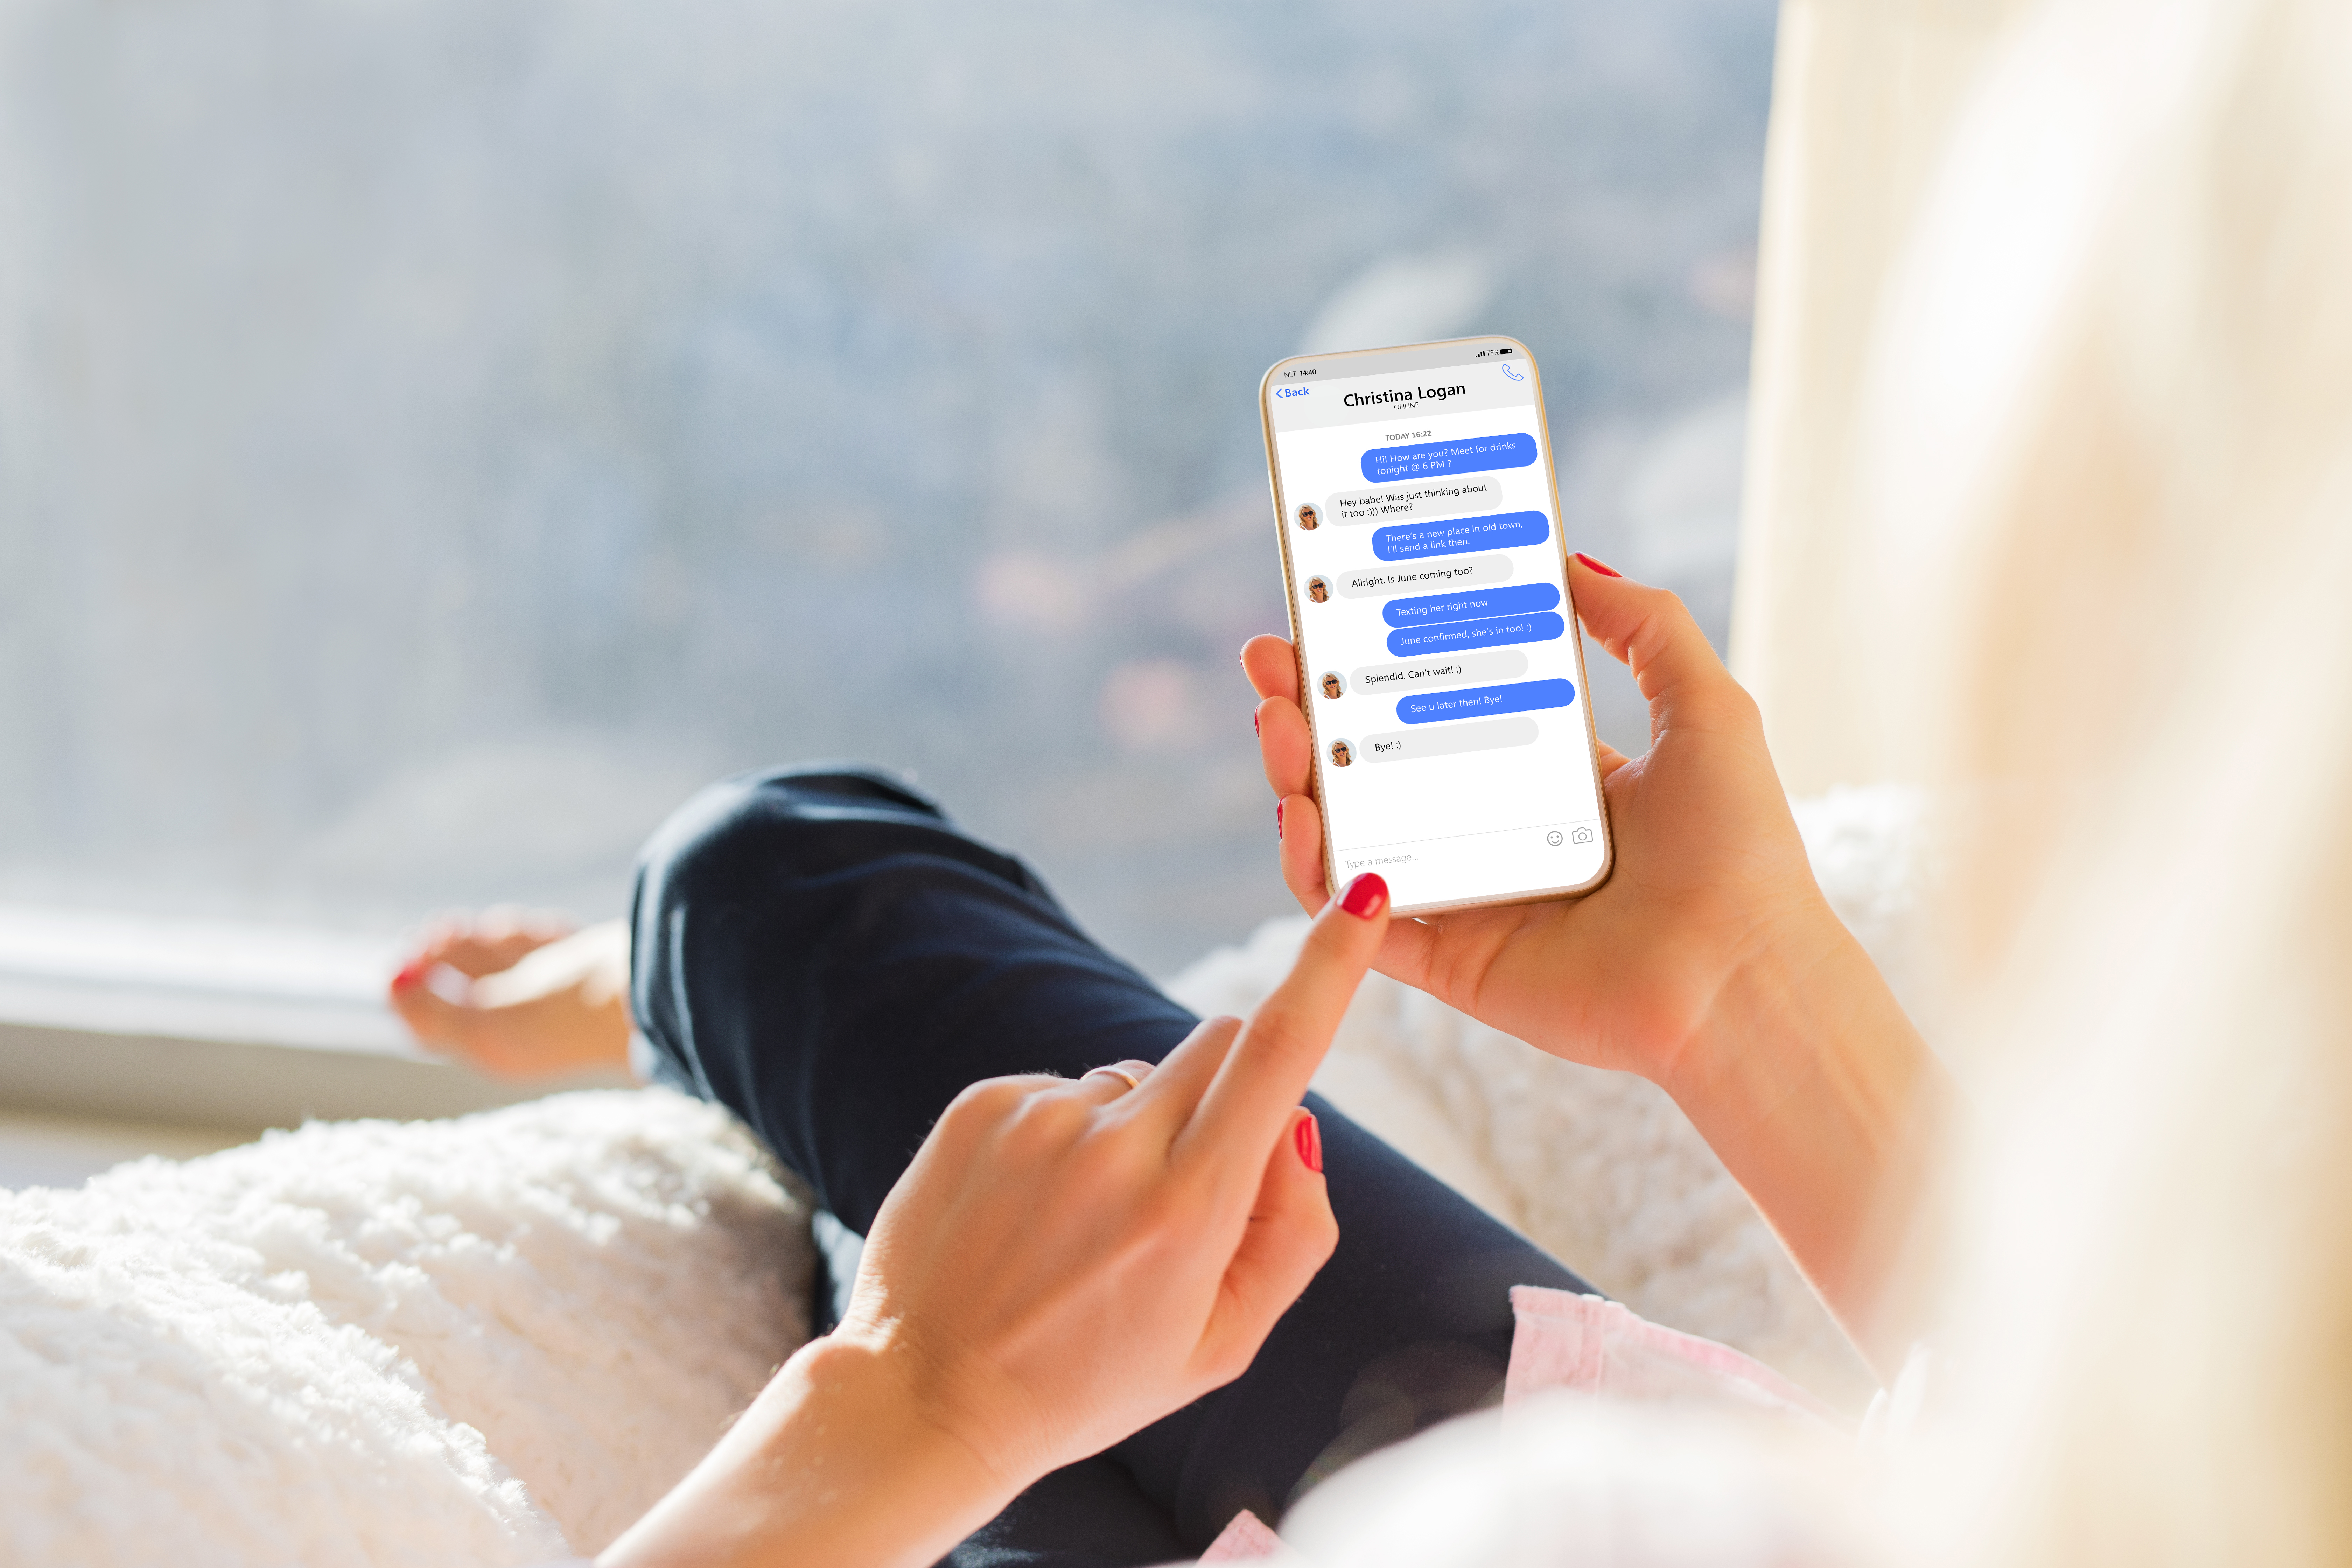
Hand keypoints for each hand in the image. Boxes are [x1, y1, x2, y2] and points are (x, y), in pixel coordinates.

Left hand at [386, 910, 632, 1077]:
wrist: (649, 989)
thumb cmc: (568, 1011)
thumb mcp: (487, 1021)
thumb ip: (431, 1010)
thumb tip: (390, 990)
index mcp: (494, 1047)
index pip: (432, 1020)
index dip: (411, 986)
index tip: (405, 955)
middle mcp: (517, 1023)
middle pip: (460, 984)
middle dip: (446, 952)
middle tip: (444, 928)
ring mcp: (548, 992)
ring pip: (495, 956)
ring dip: (489, 936)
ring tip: (503, 929)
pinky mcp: (573, 964)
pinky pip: (532, 942)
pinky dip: (526, 932)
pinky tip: (544, 931)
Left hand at [601, 875, 1392, 1567]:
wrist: (926, 1399)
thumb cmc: (1091, 1381)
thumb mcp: (1223, 1341)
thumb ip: (1292, 1230)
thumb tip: (1299, 1123)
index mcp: (1188, 1208)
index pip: (1279, 1052)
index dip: (1329, 965)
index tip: (1361, 896)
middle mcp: (1115, 1149)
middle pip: (1218, 1044)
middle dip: (1229, 1091)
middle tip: (1186, 1187)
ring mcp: (1037, 1120)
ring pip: (1136, 1074)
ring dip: (1135, 1128)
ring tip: (1082, 1224)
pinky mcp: (978, 1106)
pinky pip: (1060, 1088)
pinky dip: (1064, 1138)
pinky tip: (1031, 1211)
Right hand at [1247, 556, 1945, 1373]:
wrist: (1739, 978)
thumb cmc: (1738, 851)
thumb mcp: (1705, 708)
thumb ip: (1647, 627)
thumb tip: (1575, 559)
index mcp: (1548, 779)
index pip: (1439, 710)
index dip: (1381, 664)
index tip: (1334, 612)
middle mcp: (1495, 834)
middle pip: (1375, 765)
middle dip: (1311, 710)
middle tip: (1271, 660)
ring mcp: (1463, 898)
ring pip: (1349, 834)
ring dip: (1297, 777)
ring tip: (1274, 724)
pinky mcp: (1446, 962)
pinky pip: (1355, 917)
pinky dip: (1315, 872)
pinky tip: (1299, 819)